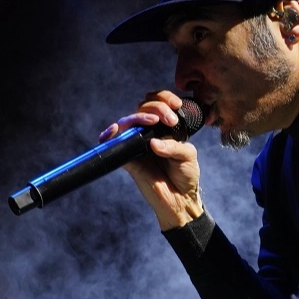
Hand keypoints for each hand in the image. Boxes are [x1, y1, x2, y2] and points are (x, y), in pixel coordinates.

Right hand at [100, 90, 203, 229]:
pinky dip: (110, 135)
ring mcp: (136, 145)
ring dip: (139, 117)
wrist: (180, 200)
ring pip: (129, 122)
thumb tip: (153, 143)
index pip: (158, 103)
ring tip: (153, 121)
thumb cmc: (185, 176)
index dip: (164, 98)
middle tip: (170, 120)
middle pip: (142, 108)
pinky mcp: (128, 159)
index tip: (176, 104)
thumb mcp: (188, 155)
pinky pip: (113, 144)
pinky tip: (114, 130)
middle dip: (157, 107)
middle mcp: (149, 133)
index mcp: (164, 128)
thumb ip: (174, 146)